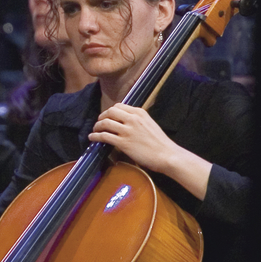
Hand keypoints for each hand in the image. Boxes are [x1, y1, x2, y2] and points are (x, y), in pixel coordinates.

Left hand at [89, 103, 211, 198]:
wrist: (167, 155)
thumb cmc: (160, 143)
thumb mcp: (149, 124)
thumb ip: (137, 121)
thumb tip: (124, 122)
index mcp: (140, 113)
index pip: (119, 106)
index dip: (109, 111)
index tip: (106, 116)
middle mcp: (133, 119)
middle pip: (110, 112)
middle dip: (101, 117)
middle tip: (99, 123)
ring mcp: (128, 130)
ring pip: (105, 123)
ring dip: (97, 127)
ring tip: (95, 131)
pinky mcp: (123, 142)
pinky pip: (104, 136)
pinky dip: (95, 136)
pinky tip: (92, 138)